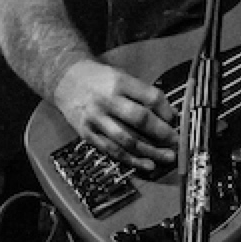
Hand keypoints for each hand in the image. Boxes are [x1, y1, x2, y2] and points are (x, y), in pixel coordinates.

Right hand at [53, 58, 176, 173]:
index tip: (175, 120)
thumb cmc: (98, 79)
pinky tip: (146, 164)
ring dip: (149, 151)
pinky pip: (111, 150)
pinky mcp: (87, 133)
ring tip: (166, 157)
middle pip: (139, 119)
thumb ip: (144, 94)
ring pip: (126, 139)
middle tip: (176, 142)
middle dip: (162, 133)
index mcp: (119, 82)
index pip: (150, 97)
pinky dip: (130, 159)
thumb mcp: (121, 76)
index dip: (167, 111)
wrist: (64, 79)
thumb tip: (171, 114)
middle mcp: (107, 100)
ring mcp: (95, 118)